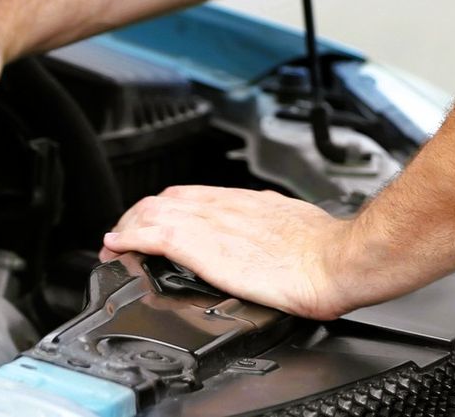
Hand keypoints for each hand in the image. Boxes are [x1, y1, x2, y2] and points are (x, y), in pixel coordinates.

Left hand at [101, 185, 370, 319]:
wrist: (337, 259)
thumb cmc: (329, 251)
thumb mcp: (296, 226)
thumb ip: (275, 229)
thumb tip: (275, 241)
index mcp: (246, 203)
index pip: (193, 196)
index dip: (167, 208)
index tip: (156, 222)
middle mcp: (223, 206)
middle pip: (167, 200)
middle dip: (142, 215)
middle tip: (128, 233)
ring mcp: (210, 223)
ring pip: (153, 212)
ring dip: (130, 225)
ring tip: (117, 241)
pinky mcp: (201, 245)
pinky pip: (152, 235)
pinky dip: (129, 238)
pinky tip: (117, 247)